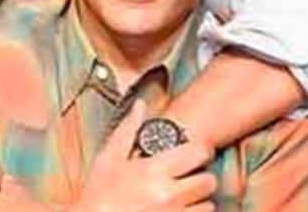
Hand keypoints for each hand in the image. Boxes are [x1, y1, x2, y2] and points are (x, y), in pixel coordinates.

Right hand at [75, 100, 217, 211]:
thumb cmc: (99, 194)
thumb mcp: (109, 158)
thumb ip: (127, 130)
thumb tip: (140, 105)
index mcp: (154, 170)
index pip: (199, 153)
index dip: (199, 151)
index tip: (191, 153)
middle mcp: (168, 194)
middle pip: (209, 181)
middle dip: (201, 176)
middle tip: (188, 176)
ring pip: (207, 204)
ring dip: (198, 199)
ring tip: (181, 195)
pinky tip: (178, 208)